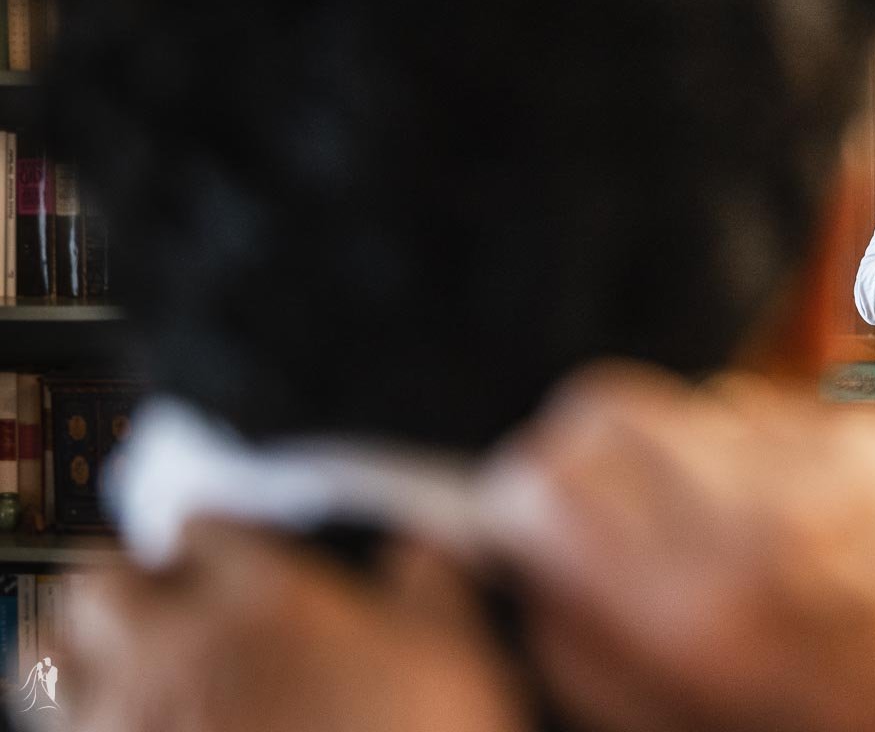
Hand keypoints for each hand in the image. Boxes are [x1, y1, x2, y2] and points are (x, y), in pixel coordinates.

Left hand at [65, 523, 530, 731]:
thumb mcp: (453, 657)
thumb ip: (434, 585)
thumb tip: (426, 551)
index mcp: (270, 597)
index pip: (207, 527)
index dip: (219, 533)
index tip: (229, 543)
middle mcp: (184, 643)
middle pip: (106, 576)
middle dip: (133, 576)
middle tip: (170, 594)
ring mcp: (135, 715)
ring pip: (56, 644)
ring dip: (87, 638)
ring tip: (128, 652)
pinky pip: (57, 719)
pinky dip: (82, 706)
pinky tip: (127, 716)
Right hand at [478, 361, 874, 731]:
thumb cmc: (822, 729)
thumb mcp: (674, 721)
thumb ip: (574, 639)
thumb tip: (518, 545)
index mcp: (692, 614)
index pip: (545, 484)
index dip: (512, 490)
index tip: (514, 507)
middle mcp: (748, 521)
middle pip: (599, 409)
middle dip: (570, 442)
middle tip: (580, 489)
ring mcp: (811, 464)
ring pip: (674, 400)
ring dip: (656, 448)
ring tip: (690, 512)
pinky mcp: (858, 433)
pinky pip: (750, 410)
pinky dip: (732, 450)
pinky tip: (765, 507)